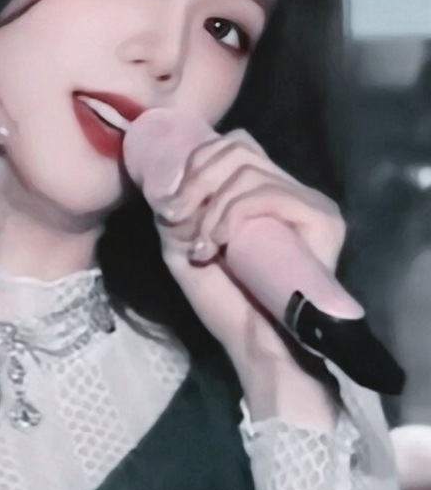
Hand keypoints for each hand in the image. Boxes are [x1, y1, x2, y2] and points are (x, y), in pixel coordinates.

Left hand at [152, 129, 343, 423]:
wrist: (256, 344)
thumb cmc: (224, 299)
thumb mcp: (183, 244)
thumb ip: (177, 209)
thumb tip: (167, 180)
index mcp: (259, 190)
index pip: (231, 145)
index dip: (194, 164)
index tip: (168, 207)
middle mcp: (288, 189)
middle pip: (238, 147)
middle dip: (196, 180)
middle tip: (175, 217)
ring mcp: (308, 203)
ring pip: (248, 170)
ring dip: (210, 206)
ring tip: (201, 245)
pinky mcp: (322, 219)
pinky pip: (267, 193)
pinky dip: (231, 214)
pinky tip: (218, 243)